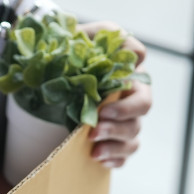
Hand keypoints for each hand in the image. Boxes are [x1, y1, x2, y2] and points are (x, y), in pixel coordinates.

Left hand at [78, 21, 152, 168]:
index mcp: (130, 78)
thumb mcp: (89, 34)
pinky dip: (114, 159)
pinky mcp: (112, 135)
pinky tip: (98, 159)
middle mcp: (130, 99)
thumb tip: (138, 55)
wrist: (52, 62)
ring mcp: (123, 119)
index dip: (127, 107)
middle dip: (118, 126)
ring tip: (93, 151)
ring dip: (115, 146)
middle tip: (93, 132)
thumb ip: (112, 35)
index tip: (102, 111)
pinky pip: (123, 154)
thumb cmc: (73, 47)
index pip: (142, 96)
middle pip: (138, 123)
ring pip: (133, 138)